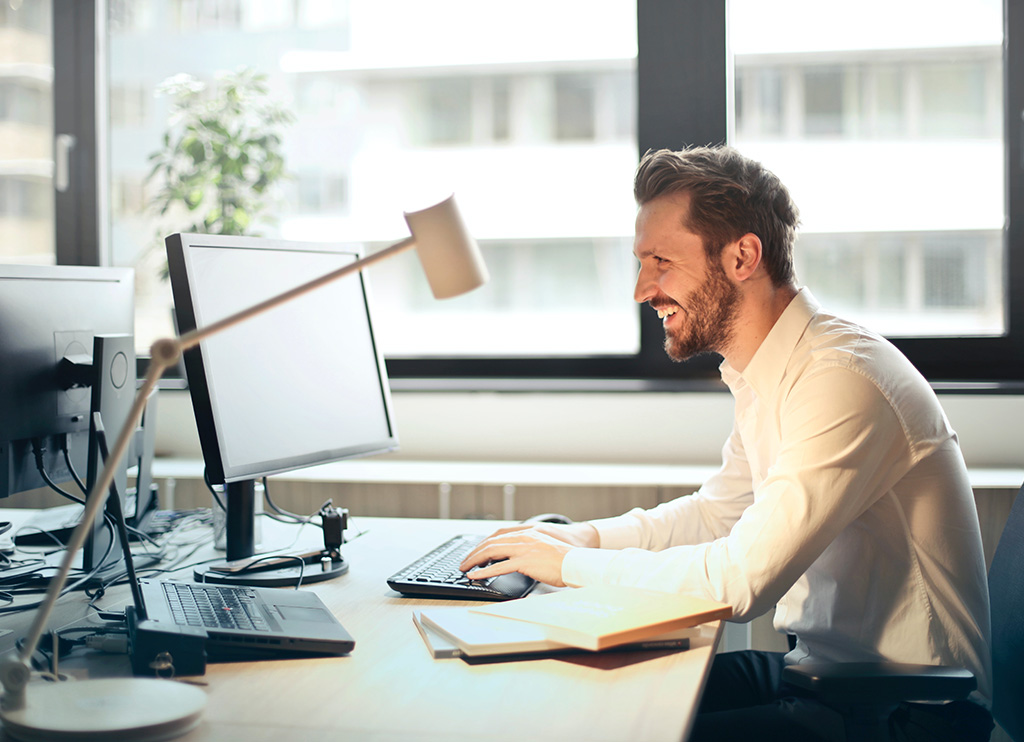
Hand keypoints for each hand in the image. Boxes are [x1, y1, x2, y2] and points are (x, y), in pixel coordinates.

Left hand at [458, 522, 598, 586]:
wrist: (578, 562)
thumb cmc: (565, 559)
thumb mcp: (545, 547)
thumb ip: (530, 549)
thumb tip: (517, 559)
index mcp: (528, 533)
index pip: (499, 534)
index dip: (484, 543)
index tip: (476, 551)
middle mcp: (523, 537)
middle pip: (491, 542)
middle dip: (475, 552)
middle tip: (465, 562)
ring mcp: (523, 549)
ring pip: (491, 551)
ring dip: (475, 560)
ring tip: (465, 568)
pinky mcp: (525, 562)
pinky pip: (499, 567)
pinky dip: (484, 571)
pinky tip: (475, 576)